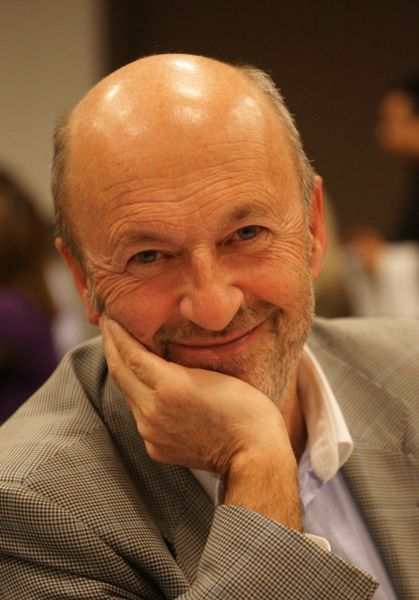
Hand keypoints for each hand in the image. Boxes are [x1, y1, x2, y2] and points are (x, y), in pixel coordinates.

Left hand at [100, 316, 287, 473]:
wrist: (254, 453)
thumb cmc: (245, 406)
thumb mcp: (213, 373)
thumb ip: (178, 364)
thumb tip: (154, 352)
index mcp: (168, 387)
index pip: (130, 354)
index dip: (117, 333)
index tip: (109, 315)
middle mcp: (152, 410)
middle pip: (120, 373)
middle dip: (111, 346)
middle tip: (107, 325)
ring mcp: (151, 432)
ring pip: (129, 394)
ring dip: (123, 371)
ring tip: (122, 349)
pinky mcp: (155, 448)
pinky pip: (141, 415)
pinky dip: (138, 396)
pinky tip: (143, 384)